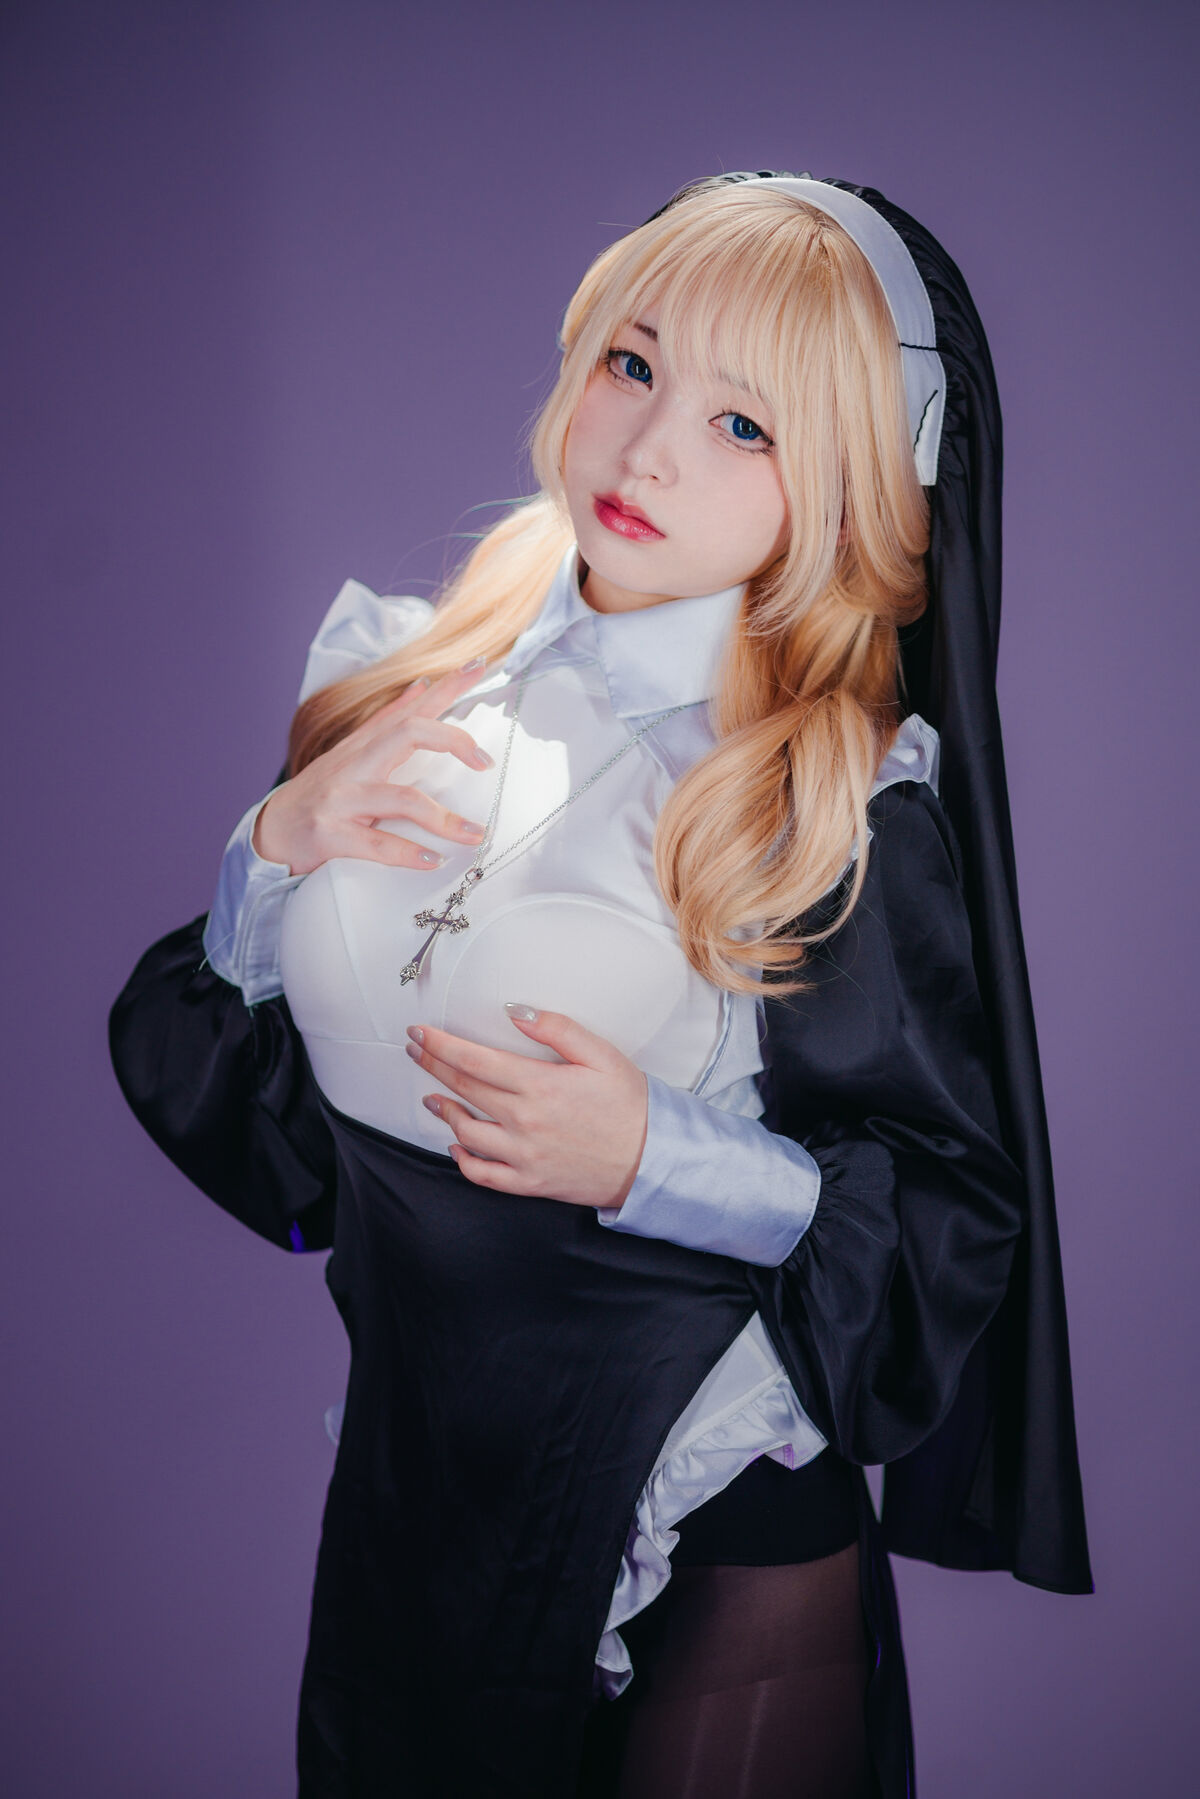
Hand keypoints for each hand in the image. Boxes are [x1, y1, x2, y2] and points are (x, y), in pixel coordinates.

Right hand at [252, 662, 496, 876]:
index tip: (480, 665)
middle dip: (452, 740)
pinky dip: (410, 853)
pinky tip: (434, 861)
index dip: (447, 686)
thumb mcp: (352, 755)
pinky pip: (378, 844)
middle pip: (408, 734)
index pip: (411, 708)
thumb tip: (421, 686)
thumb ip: (387, 723)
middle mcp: (353, 765)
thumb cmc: (319, 795)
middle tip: (486, 762)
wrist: (269, 832)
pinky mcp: (330, 835)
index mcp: (363, 746)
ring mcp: (341, 799)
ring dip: (443, 819)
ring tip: (473, 834)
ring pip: (401, 798)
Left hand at [405, 1005, 648, 1209]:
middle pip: (464, 1089)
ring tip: (434, 1097)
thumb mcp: (601, 1054)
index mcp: (539, 1085)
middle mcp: (524, 1122)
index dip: (440, 1045)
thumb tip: (514, 1012)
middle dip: (433, 1066)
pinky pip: (482, 1175)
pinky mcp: (529, 1183)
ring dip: (445, 1111)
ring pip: (466, 1132)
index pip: (474, 1060)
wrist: (653, 1159)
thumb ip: (556, 1029)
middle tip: (416, 1051)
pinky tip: (456, 1146)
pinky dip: (462, 1160)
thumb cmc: (630, 1105)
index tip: (418, 1033)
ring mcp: (524, 1156)